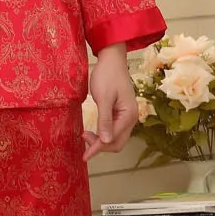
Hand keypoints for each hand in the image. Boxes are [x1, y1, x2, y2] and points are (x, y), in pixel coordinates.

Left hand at [84, 43, 136, 161]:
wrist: (112, 59)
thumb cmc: (107, 75)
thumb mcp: (103, 98)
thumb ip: (104, 120)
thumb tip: (105, 141)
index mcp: (128, 116)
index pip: (113, 139)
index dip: (98, 148)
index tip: (85, 156)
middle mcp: (131, 118)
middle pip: (117, 142)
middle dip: (101, 146)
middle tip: (84, 140)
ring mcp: (127, 116)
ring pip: (116, 137)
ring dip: (102, 141)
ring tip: (86, 135)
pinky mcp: (122, 113)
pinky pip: (114, 129)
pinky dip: (104, 133)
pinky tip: (93, 131)